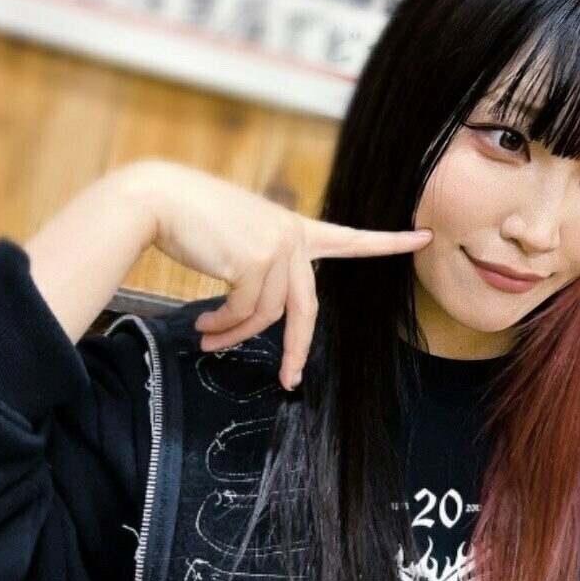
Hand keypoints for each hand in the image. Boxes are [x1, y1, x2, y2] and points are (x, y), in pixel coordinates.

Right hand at [119, 159, 432, 390]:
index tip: (423, 237)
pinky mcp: (256, 260)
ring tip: (208, 337)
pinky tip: (204, 325)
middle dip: (295, 350)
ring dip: (235, 334)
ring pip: (268, 314)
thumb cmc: (191, 220)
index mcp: (295, 228)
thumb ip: (263, 268)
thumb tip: (259, 316)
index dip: (388, 242)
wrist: (156, 200)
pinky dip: (224, 326)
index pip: (350, 237)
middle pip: (306, 309)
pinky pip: (245, 311)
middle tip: (288, 380)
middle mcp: (293, 234)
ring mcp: (277, 246)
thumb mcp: (238, 241)